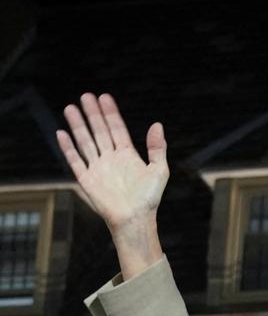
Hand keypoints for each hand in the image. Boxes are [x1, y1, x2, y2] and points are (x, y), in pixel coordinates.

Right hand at [57, 93, 167, 276]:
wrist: (135, 219)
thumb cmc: (149, 198)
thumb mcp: (159, 170)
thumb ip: (157, 148)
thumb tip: (157, 124)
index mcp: (128, 155)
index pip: (116, 129)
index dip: (111, 113)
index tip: (104, 97)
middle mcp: (111, 159)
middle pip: (99, 131)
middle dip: (92, 114)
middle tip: (85, 96)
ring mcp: (98, 168)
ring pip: (85, 141)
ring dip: (78, 125)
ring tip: (70, 108)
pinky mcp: (87, 179)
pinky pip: (75, 160)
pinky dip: (68, 148)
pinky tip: (61, 133)